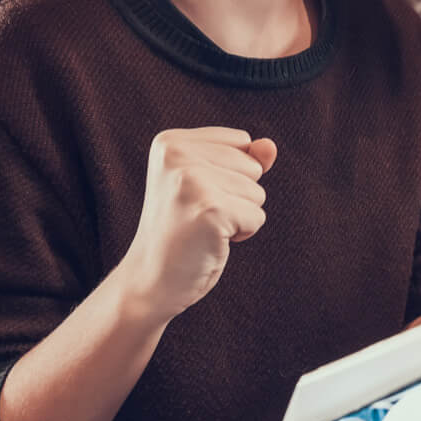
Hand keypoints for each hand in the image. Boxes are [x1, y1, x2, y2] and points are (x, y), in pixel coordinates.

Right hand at [116, 127, 275, 323]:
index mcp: (170, 142)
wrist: (150, 280)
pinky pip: (257, 217)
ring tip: (202, 227)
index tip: (195, 196)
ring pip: (257, 193)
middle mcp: (176, 155)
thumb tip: (270, 145)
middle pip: (252, 166)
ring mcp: (192, 182)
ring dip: (238, 216)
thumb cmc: (183, 231)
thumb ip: (244, 158)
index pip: (241, 141)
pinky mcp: (210, 210)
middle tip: (198, 215)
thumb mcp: (210, 184)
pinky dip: (242, 233)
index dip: (231, 174)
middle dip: (237, 196)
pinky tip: (210, 240)